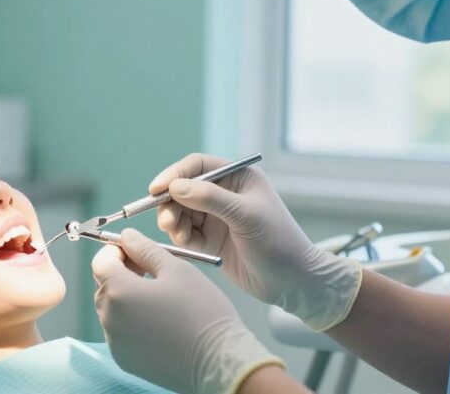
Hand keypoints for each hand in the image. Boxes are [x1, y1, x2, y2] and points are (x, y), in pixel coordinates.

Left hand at [92, 229, 283, 393]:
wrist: (218, 361)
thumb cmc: (201, 311)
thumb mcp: (176, 268)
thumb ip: (145, 249)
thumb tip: (128, 237)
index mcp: (119, 292)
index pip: (101, 262)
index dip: (115, 251)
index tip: (135, 251)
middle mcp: (110, 319)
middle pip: (104, 286)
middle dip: (121, 273)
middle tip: (148, 270)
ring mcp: (116, 343)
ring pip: (112, 310)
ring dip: (127, 298)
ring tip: (158, 296)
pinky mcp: (126, 360)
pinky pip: (120, 333)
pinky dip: (132, 322)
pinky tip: (159, 320)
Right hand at [153, 153, 361, 330]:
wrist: (293, 283)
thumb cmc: (278, 242)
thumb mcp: (245, 216)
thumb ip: (210, 198)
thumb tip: (175, 187)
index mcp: (238, 177)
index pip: (197, 166)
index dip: (174, 174)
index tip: (156, 189)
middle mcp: (225, 193)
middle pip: (183, 189)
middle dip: (170, 203)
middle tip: (167, 222)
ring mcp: (216, 217)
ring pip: (180, 211)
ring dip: (173, 221)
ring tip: (177, 235)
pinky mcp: (210, 240)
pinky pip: (185, 232)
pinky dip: (179, 236)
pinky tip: (184, 244)